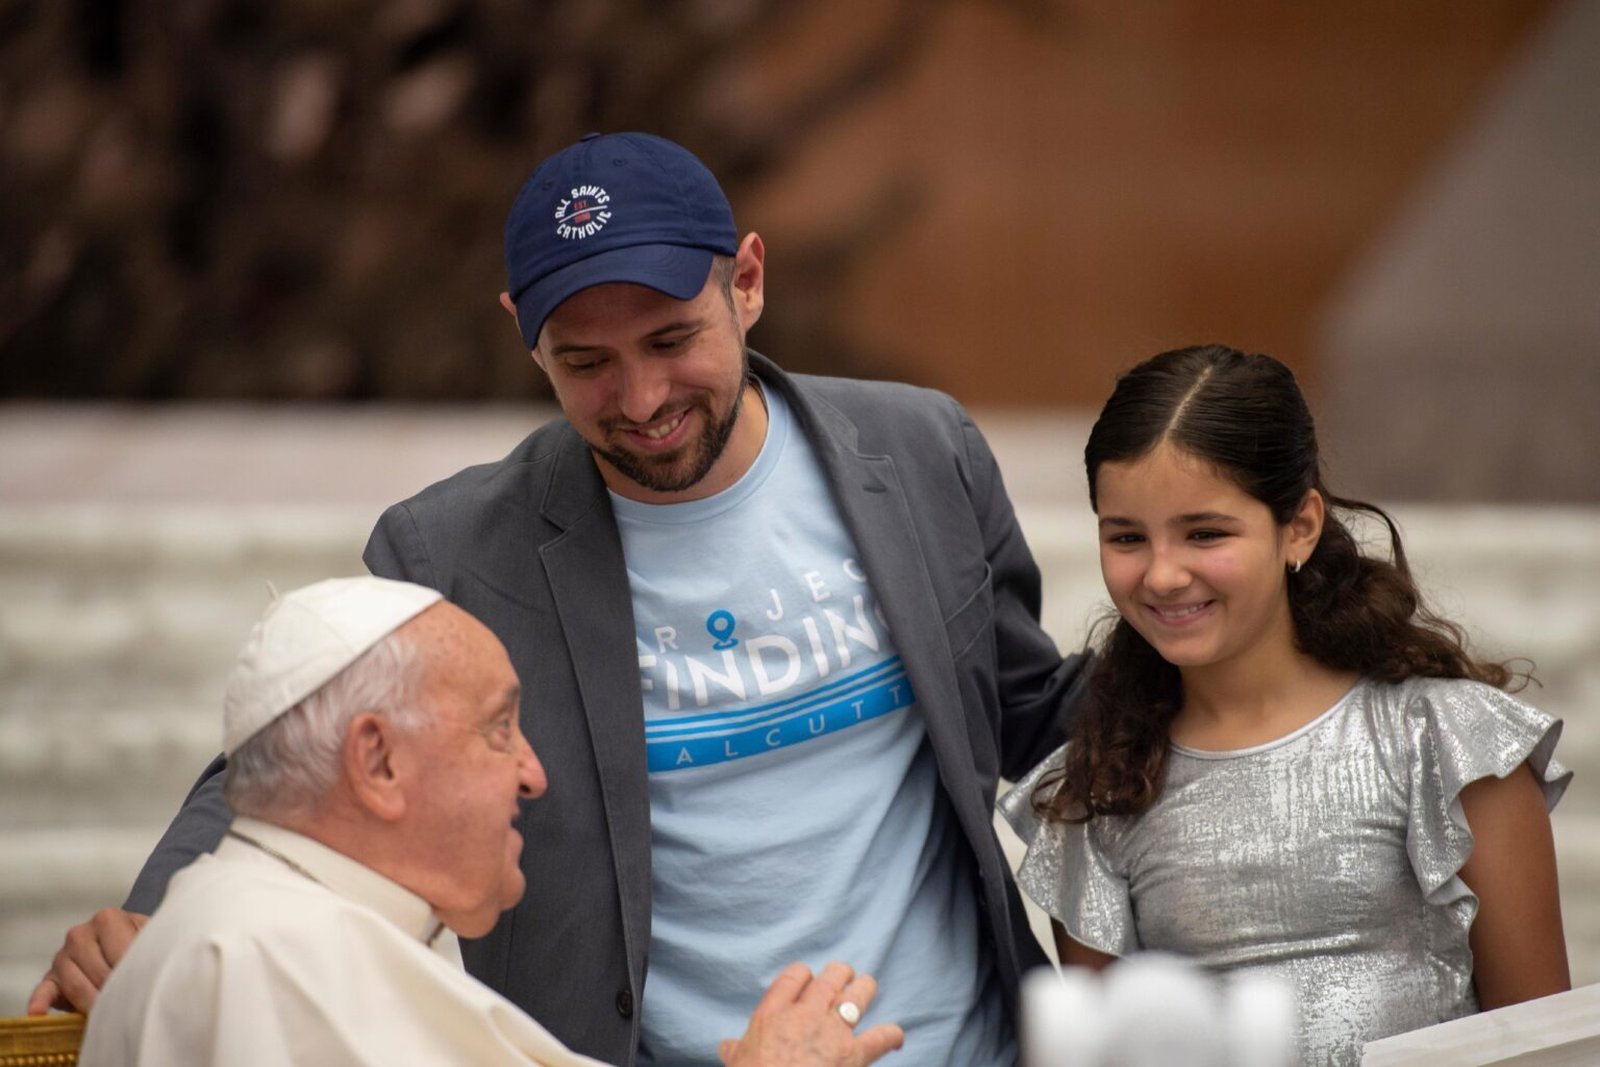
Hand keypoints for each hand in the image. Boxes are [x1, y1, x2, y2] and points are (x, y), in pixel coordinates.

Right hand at [26, 908, 149, 1014]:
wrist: (129, 946)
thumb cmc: (143, 944)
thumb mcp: (151, 939)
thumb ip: (149, 949)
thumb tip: (144, 974)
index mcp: (107, 919)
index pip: (118, 952)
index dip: (133, 975)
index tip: (143, 989)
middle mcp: (80, 934)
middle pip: (97, 971)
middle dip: (114, 991)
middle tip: (129, 1006)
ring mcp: (62, 956)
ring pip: (75, 984)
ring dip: (91, 1002)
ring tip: (107, 1015)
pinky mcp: (51, 978)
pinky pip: (43, 990)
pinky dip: (39, 1002)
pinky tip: (37, 1012)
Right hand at [718, 961, 903, 1066]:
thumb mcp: (737, 1064)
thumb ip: (735, 1050)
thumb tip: (725, 1046)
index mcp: (773, 1014)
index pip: (795, 976)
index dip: (804, 973)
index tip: (808, 979)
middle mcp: (805, 1015)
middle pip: (830, 978)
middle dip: (839, 974)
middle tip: (842, 976)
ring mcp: (832, 1033)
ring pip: (857, 995)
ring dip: (864, 988)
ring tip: (867, 985)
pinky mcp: (854, 1055)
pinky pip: (881, 1037)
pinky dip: (892, 1035)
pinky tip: (895, 1036)